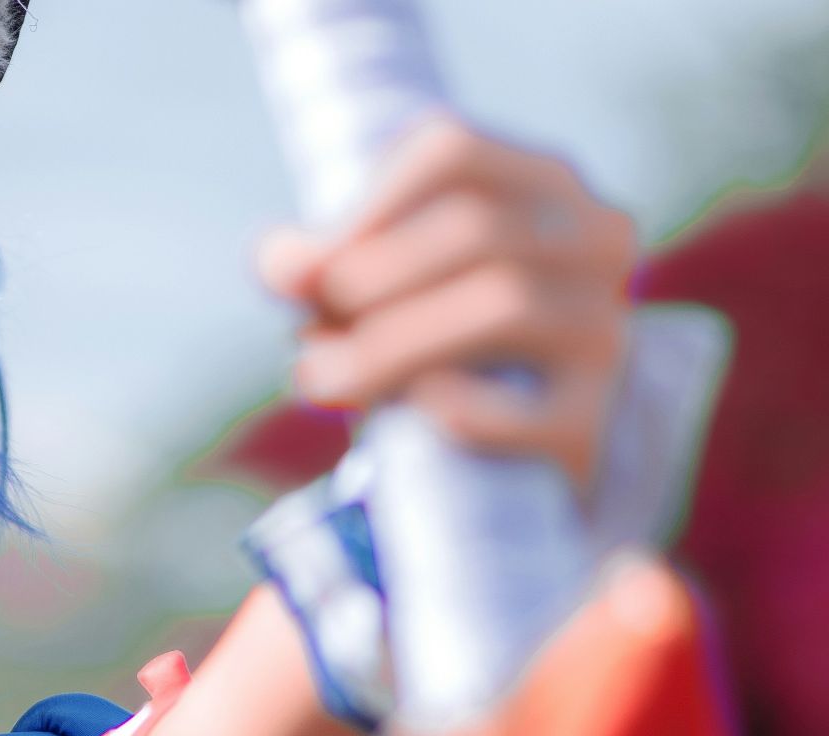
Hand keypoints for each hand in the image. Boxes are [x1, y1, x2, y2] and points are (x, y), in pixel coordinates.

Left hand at [257, 116, 637, 500]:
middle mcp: (595, 239)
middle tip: (303, 333)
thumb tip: (280, 263)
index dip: (368, 207)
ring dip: (390, 344)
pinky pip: (531, 410)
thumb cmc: (438, 333)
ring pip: (506, 303)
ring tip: (321, 378)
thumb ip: (327, 263)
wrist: (523, 435)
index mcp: (542, 180)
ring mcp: (604, 327)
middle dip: (368, 281)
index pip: (453, 152)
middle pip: (477, 230)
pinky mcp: (595, 419)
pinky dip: (460, 409)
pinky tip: (412, 411)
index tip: (307, 270)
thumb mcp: (383, 282)